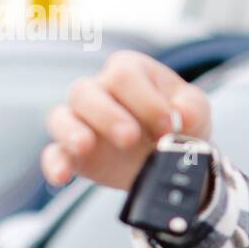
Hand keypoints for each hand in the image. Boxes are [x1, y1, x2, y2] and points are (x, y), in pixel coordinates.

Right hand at [41, 50, 211, 190]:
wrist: (173, 155)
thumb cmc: (180, 121)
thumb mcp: (195, 110)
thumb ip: (192, 108)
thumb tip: (182, 114)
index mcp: (129, 71)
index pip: (124, 76)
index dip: (145, 102)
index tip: (168, 128)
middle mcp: (99, 90)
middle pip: (86, 91)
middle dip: (108, 116)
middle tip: (131, 138)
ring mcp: (82, 121)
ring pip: (61, 117)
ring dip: (72, 132)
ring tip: (86, 146)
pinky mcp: (73, 153)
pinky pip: (53, 153)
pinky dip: (55, 164)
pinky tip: (62, 176)